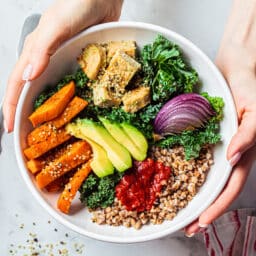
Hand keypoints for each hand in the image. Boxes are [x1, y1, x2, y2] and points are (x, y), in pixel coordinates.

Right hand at [3, 0, 122, 131]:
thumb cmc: (77, 4)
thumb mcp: (56, 26)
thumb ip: (41, 50)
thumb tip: (29, 77)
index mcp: (35, 52)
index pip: (17, 84)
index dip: (11, 107)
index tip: (10, 128)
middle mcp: (46, 59)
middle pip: (31, 91)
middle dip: (27, 112)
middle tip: (29, 134)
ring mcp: (63, 62)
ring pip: (50, 90)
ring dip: (48, 109)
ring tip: (50, 128)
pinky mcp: (79, 62)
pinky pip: (70, 84)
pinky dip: (68, 98)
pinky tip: (73, 109)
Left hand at [185, 0, 255, 235]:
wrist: (236, 67)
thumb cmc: (250, 86)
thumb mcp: (255, 110)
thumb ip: (249, 134)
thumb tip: (235, 157)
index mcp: (243, 151)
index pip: (229, 187)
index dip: (216, 207)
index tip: (199, 223)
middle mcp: (228, 152)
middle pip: (215, 188)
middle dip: (201, 209)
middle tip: (183, 226)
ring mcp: (217, 144)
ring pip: (205, 176)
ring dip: (192, 194)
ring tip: (176, 210)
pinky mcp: (205, 134)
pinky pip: (195, 155)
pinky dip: (186, 169)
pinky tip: (173, 177)